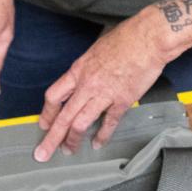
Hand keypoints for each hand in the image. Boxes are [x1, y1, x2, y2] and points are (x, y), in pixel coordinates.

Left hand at [34, 11, 166, 161]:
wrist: (148, 38)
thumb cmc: (126, 37)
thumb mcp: (96, 48)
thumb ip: (88, 67)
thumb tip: (86, 75)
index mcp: (79, 70)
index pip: (54, 96)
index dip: (47, 113)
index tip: (43, 124)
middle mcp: (87, 84)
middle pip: (63, 116)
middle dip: (51, 137)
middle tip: (43, 152)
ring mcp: (104, 94)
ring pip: (81, 123)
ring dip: (72, 140)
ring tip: (69, 150)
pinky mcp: (122, 100)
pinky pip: (109, 123)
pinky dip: (102, 135)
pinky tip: (98, 143)